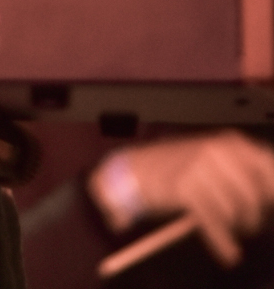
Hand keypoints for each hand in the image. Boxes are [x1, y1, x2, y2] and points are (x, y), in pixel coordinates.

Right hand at [90, 133, 273, 266]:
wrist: (135, 169)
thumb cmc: (176, 167)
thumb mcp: (214, 160)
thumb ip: (242, 172)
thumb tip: (270, 197)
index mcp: (229, 143)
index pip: (268, 165)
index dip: (272, 189)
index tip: (270, 208)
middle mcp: (217, 151)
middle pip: (256, 193)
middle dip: (255, 215)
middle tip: (250, 225)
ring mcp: (201, 167)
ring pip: (236, 209)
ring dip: (238, 228)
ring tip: (234, 237)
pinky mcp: (185, 188)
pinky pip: (215, 222)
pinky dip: (223, 242)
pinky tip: (228, 253)